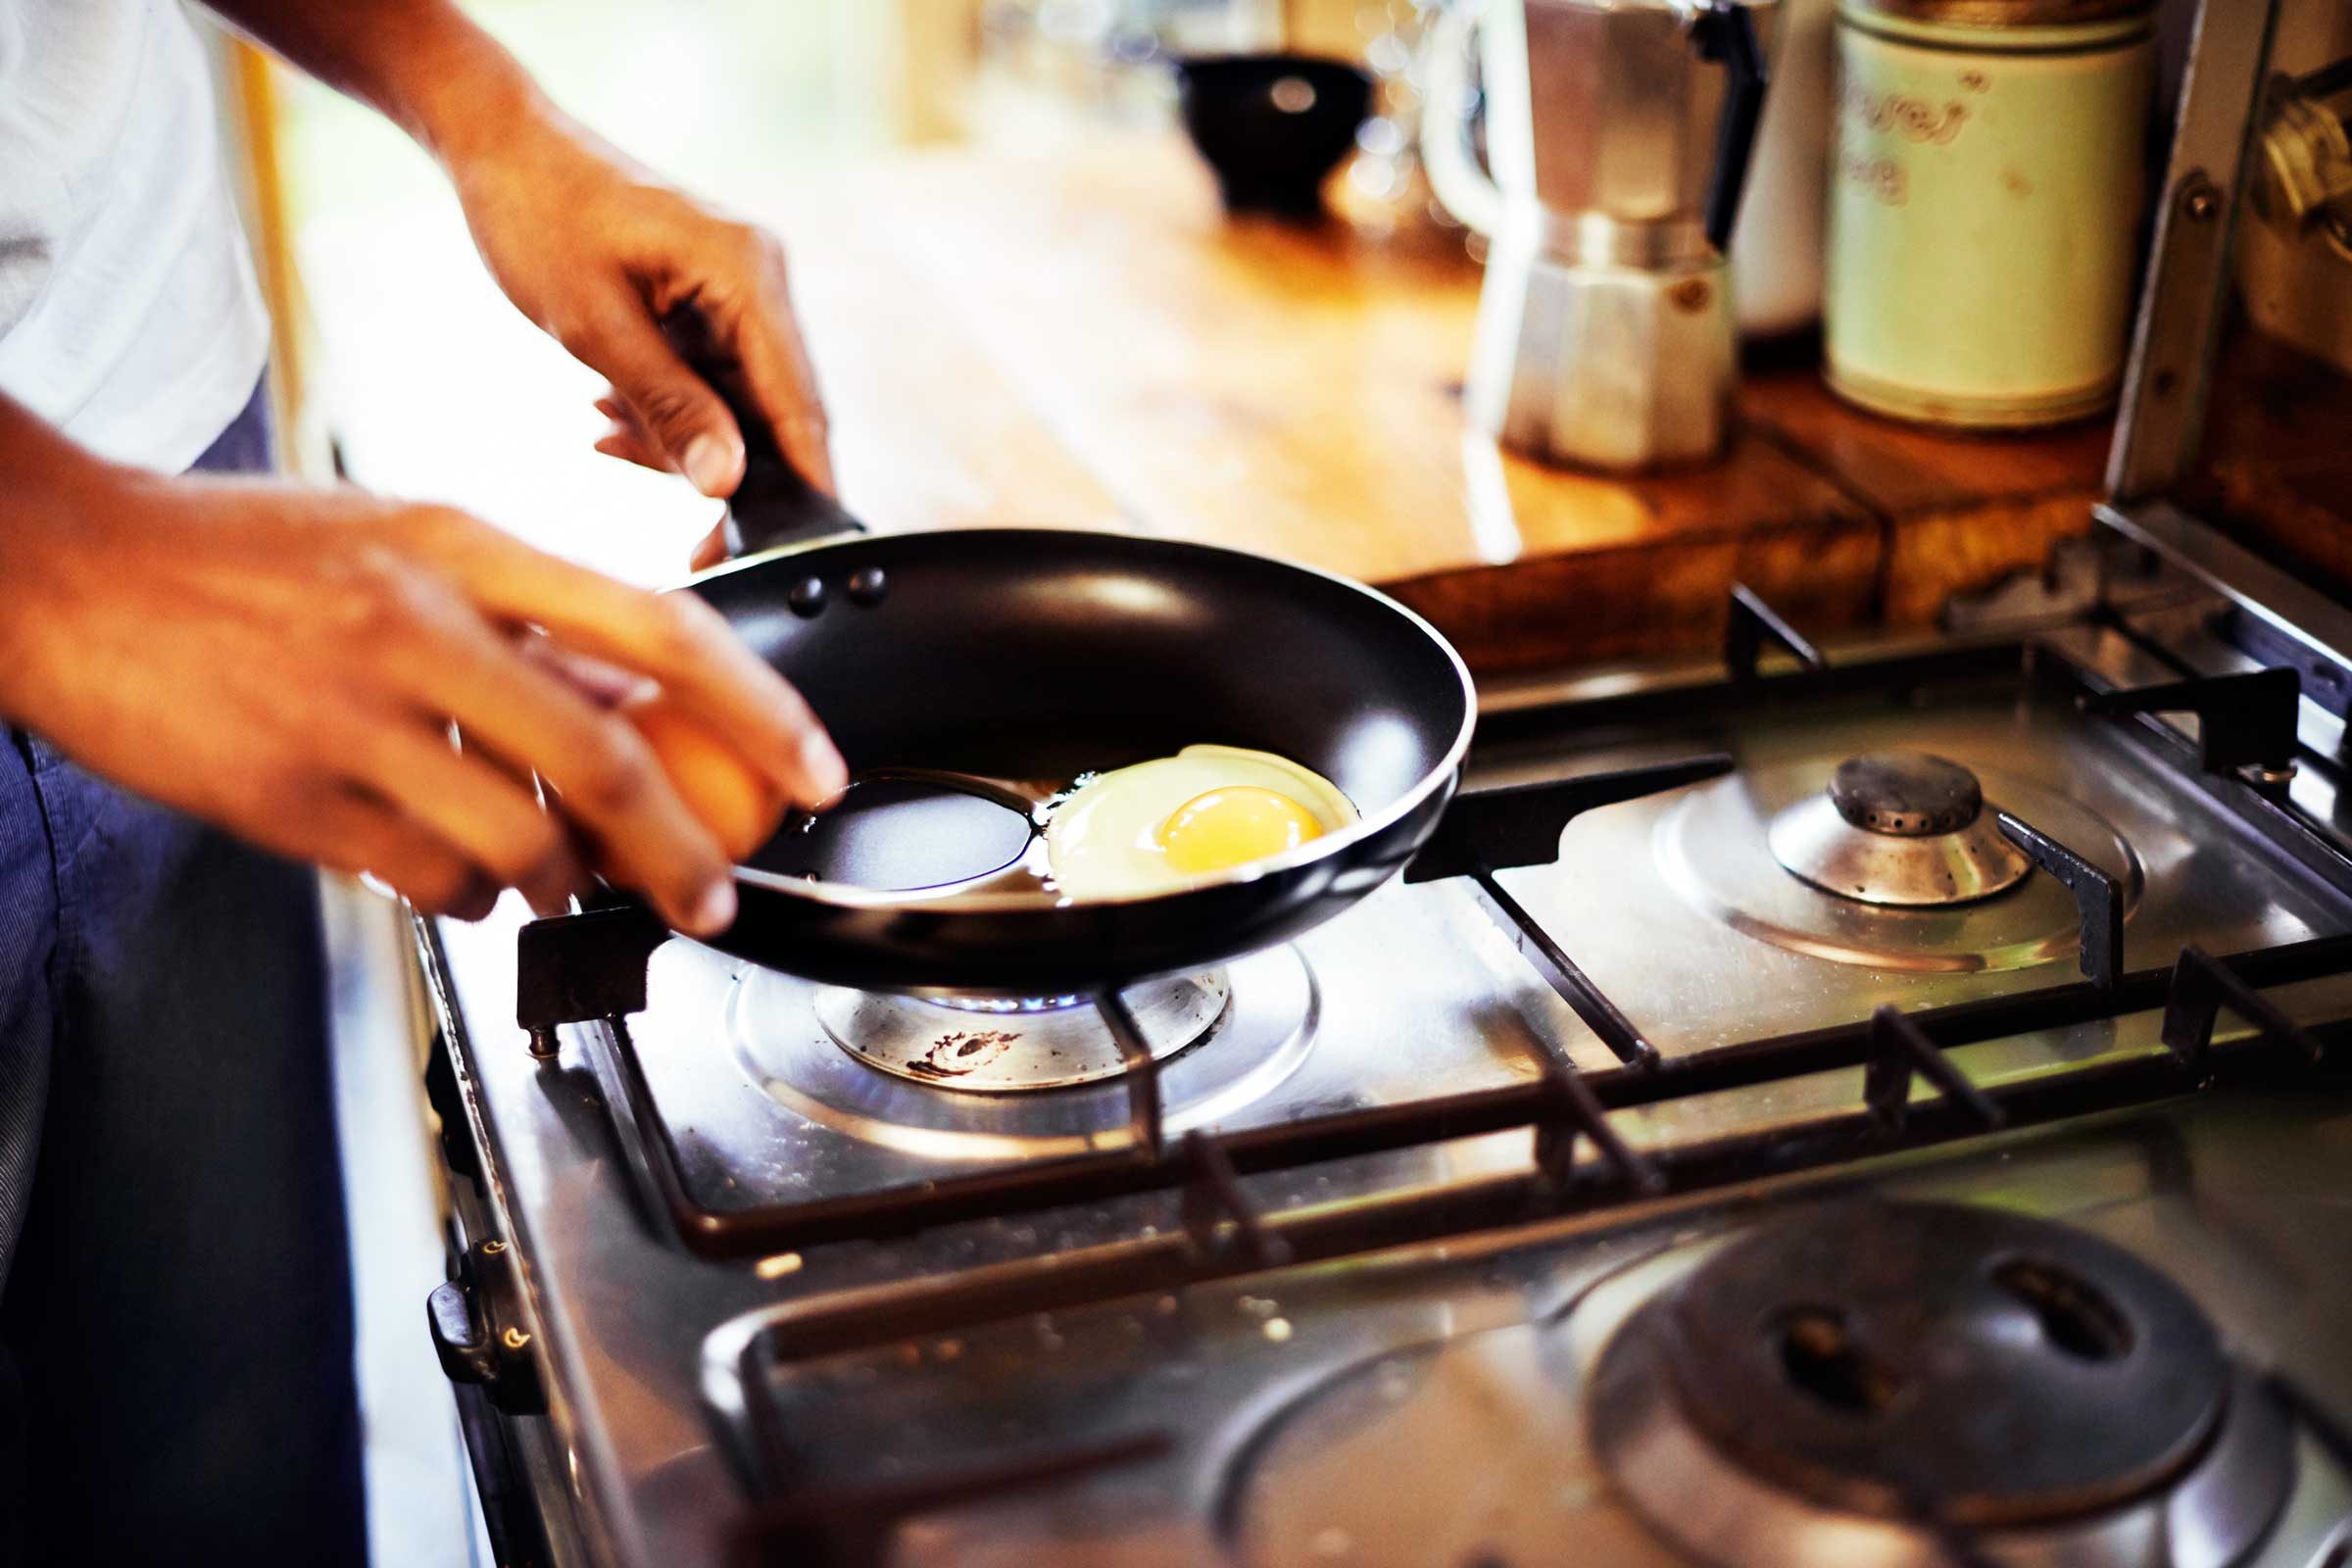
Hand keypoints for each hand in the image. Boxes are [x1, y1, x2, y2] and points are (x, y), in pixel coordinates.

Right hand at [0, 459, 846, 930]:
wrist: (64, 571)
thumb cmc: (237, 555)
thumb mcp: (399, 543)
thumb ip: (516, 621)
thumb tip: (631, 699)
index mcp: (462, 545)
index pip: (655, 627)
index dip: (757, 707)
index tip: (814, 765)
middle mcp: (418, 626)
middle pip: (607, 763)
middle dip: (685, 853)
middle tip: (714, 896)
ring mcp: (352, 718)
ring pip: (521, 843)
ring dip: (560, 879)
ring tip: (553, 871)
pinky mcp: (292, 800)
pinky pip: (428, 882)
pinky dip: (463, 895)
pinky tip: (448, 868)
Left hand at [448, 110, 830, 565]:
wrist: (499, 149)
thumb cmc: (538, 217)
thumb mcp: (594, 327)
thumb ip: (668, 408)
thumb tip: (727, 484)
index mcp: (748, 272)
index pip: (798, 400)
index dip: (805, 483)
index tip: (803, 554)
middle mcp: (759, 282)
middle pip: (776, 413)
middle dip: (731, 477)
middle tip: (697, 548)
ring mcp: (736, 295)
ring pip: (738, 407)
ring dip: (682, 441)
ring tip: (608, 440)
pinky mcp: (708, 307)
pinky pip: (708, 384)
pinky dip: (666, 413)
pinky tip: (608, 415)